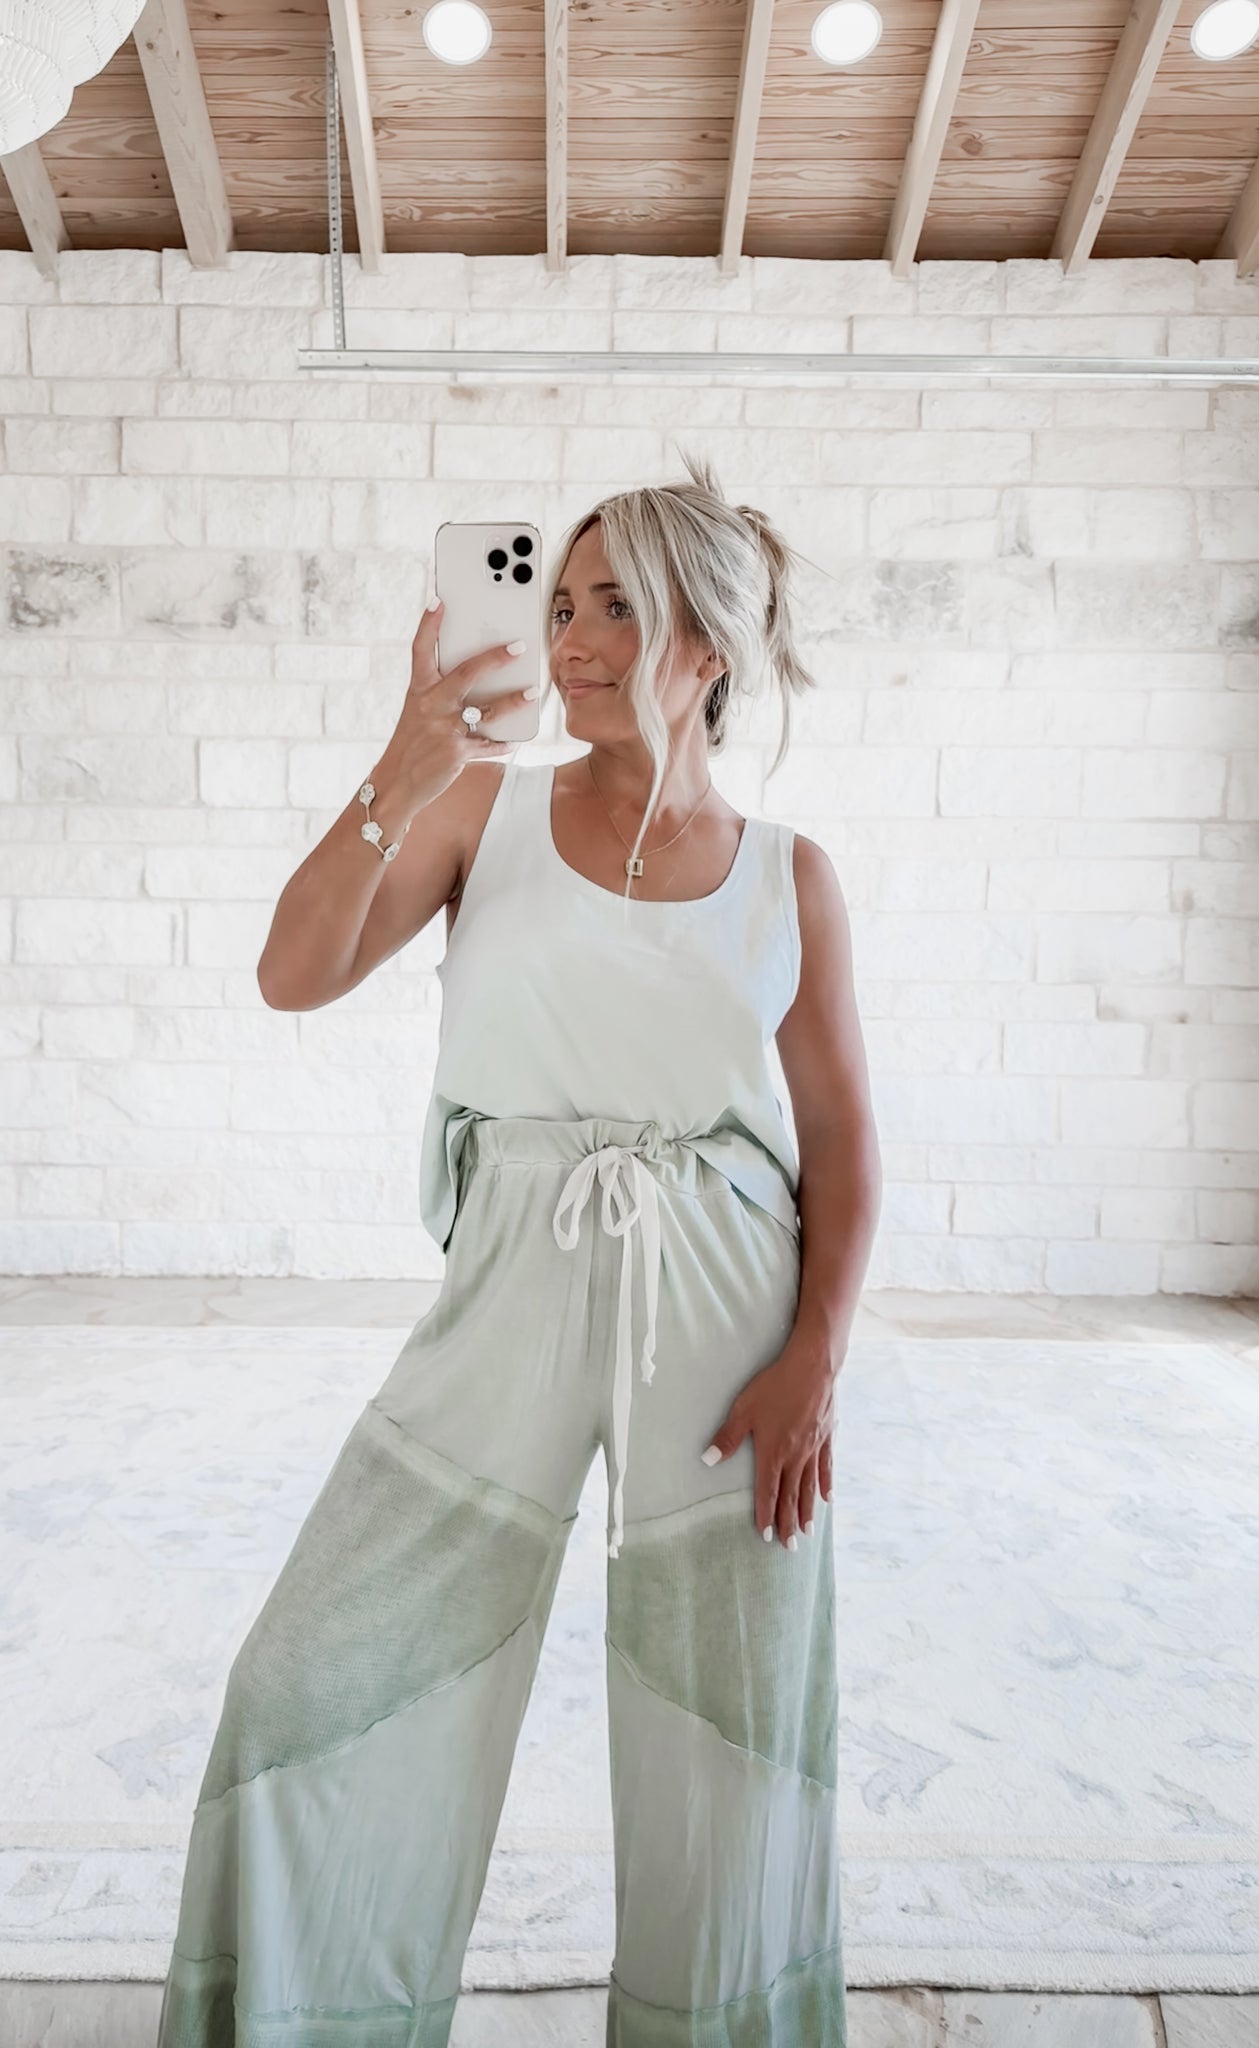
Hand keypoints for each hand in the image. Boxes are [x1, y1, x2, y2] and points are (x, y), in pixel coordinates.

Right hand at [379, 598, 537, 815]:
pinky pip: (488, 745)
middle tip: (519, 646)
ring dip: (513, 701)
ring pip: (487, 710)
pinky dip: (503, 743)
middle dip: (495, 658)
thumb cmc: (412, 742)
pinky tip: (515, 740)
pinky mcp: (457, 754)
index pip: (420, 650)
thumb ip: (441, 692)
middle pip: (467, 673)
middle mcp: (430, 706)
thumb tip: (479, 675)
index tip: (438, 600)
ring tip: (531, 692)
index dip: (428, 624)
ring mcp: (444, 729)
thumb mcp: (418, 711)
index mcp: (418, 690)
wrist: (396, 783)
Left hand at [701, 1338, 839, 1548]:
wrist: (813, 1367)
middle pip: (791, 1496)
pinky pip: (826, 1467)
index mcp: (773, 1453)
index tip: (766, 1536)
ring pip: (809, 1487)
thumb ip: (727, 1437)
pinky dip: (825, 1484)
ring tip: (808, 1532)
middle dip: (789, 1523)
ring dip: (808, 1511)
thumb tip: (708, 1460)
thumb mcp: (744, 1409)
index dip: (766, 1515)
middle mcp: (795, 1457)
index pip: (768, 1492)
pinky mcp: (827, 1437)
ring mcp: (814, 1448)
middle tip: (790, 1547)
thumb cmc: (775, 1386)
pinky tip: (827, 1498)